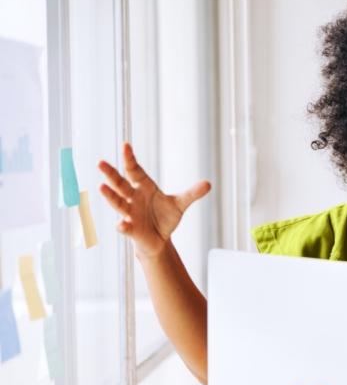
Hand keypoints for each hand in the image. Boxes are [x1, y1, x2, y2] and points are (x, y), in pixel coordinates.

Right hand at [98, 142, 209, 258]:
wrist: (160, 239)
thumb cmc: (164, 218)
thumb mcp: (179, 204)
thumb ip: (191, 193)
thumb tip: (208, 184)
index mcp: (144, 187)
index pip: (134, 170)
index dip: (130, 158)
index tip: (125, 145)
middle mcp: (133, 198)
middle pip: (120, 183)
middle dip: (110, 173)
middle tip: (100, 162)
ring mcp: (130, 213)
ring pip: (118, 203)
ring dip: (110, 196)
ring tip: (101, 187)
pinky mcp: (132, 229)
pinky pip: (125, 227)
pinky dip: (122, 226)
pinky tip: (121, 224)